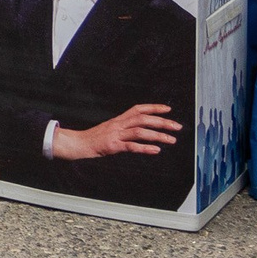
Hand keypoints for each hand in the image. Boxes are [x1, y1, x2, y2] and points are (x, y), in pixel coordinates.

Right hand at [51, 103, 182, 160]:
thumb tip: (143, 129)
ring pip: (139, 132)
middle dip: (162, 122)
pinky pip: (131, 146)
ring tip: (171, 140)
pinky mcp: (113, 146)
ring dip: (158, 136)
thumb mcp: (111, 128)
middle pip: (143, 119)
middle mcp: (118, 124)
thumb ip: (126, 128)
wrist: (79, 143)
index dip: (153, 107)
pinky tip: (155, 150)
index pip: (138, 109)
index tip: (168, 109)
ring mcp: (116, 135)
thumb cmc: (96, 137)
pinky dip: (145, 148)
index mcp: (119, 119)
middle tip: (177, 126)